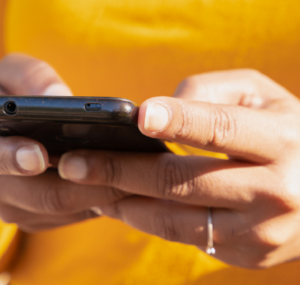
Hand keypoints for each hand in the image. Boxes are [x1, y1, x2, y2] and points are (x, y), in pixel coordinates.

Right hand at [0, 53, 127, 231]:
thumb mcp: (2, 75)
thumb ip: (28, 77)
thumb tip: (62, 96)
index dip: (13, 157)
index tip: (38, 154)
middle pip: (40, 194)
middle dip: (86, 181)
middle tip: (125, 166)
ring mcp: (11, 208)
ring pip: (61, 210)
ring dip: (101, 195)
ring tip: (137, 173)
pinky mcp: (33, 220)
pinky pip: (69, 216)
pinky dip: (99, 201)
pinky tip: (126, 181)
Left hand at [58, 69, 299, 267]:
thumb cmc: (287, 129)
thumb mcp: (262, 95)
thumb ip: (208, 93)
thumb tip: (152, 115)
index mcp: (283, 141)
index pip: (222, 129)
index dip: (178, 121)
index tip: (137, 116)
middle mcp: (276, 192)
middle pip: (181, 182)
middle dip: (118, 171)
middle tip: (71, 161)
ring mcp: (263, 233)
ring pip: (174, 219)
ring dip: (120, 201)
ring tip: (82, 182)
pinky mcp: (249, 256)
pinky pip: (184, 237)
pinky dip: (145, 219)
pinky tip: (116, 201)